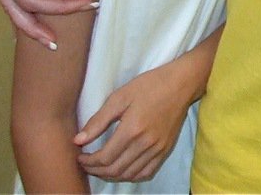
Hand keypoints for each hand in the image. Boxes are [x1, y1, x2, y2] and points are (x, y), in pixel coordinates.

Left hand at [74, 63, 189, 182]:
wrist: (182, 83)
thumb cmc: (150, 85)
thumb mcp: (120, 96)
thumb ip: (98, 120)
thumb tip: (78, 141)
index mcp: (132, 129)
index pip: (104, 157)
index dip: (87, 161)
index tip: (79, 156)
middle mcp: (146, 143)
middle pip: (114, 169)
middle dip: (95, 170)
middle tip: (86, 163)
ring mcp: (158, 148)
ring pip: (129, 174)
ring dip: (111, 175)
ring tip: (101, 167)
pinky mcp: (166, 149)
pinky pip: (146, 173)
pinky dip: (131, 176)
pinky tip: (122, 168)